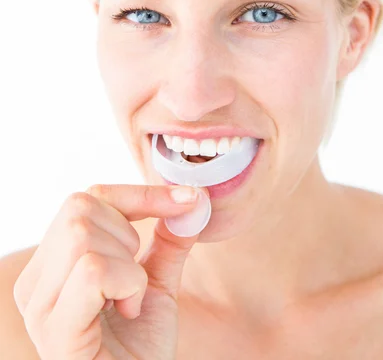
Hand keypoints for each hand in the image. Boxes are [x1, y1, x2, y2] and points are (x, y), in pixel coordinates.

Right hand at [13, 183, 206, 359]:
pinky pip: (93, 271)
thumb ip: (167, 242)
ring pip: (83, 235)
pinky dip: (127, 284)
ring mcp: (40, 307)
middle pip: (79, 209)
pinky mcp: (55, 332)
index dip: (138, 194)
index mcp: (52, 265)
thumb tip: (192, 200)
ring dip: (129, 266)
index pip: (85, 199)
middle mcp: (36, 282)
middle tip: (135, 279)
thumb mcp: (157, 285)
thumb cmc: (139, 350)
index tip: (188, 199)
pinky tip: (129, 312)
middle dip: (126, 234)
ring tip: (129, 302)